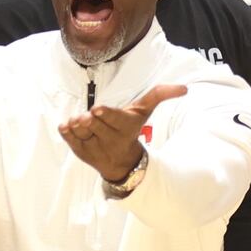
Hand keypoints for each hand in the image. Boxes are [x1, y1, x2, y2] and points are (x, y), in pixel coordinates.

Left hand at [58, 83, 186, 182]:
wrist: (122, 162)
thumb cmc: (131, 129)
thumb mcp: (143, 112)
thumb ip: (159, 95)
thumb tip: (184, 88)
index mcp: (126, 127)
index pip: (114, 119)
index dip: (105, 114)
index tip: (97, 109)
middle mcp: (110, 140)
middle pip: (94, 124)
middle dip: (88, 119)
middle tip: (87, 116)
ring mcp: (94, 148)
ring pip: (80, 132)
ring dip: (77, 125)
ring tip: (79, 121)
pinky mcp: (81, 153)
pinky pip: (69, 140)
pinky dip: (66, 132)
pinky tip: (67, 126)